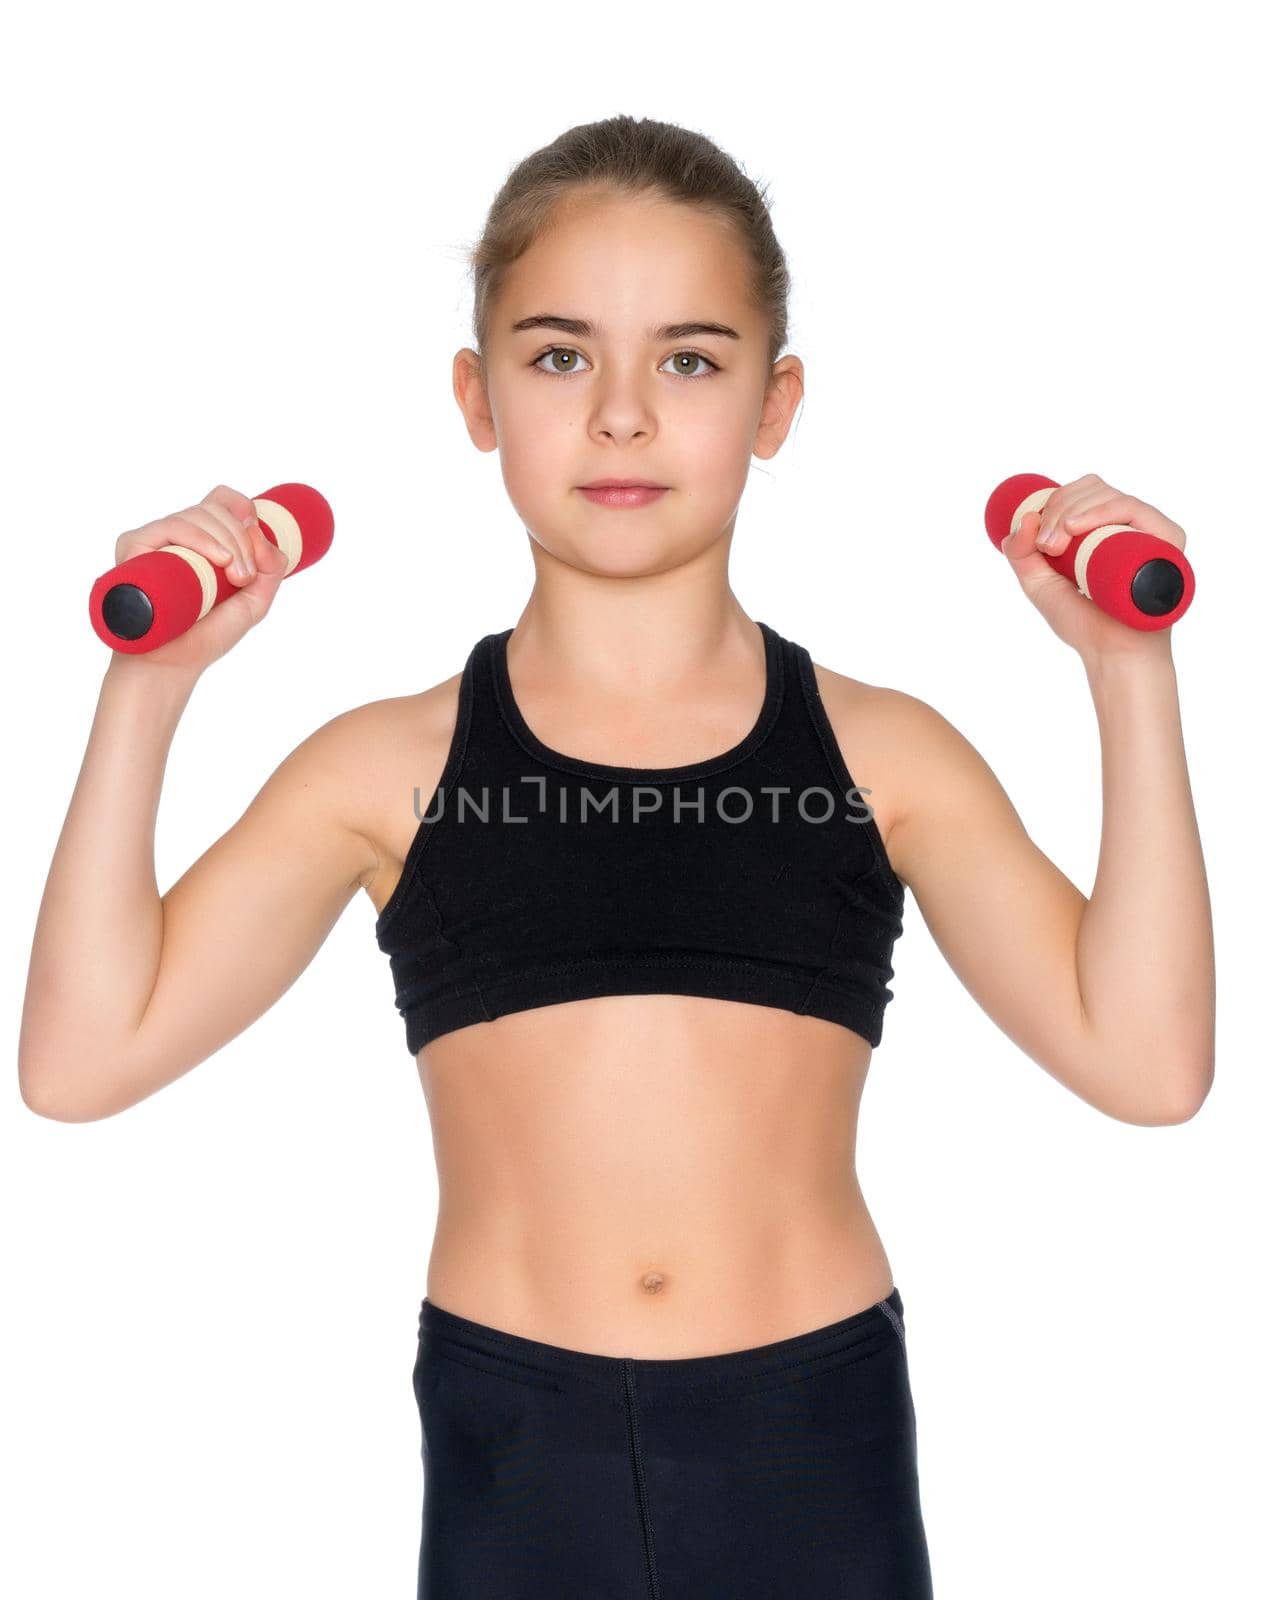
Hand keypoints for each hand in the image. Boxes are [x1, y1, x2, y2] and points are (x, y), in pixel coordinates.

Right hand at [105, 483, 290, 677]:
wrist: (172, 663)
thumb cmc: (206, 634)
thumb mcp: (253, 602)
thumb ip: (270, 570)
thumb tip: (263, 536)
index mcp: (204, 541)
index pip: (220, 501)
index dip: (240, 506)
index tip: (254, 529)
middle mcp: (178, 536)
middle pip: (216, 509)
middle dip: (241, 539)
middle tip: (244, 578)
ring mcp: (155, 539)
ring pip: (197, 515)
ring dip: (228, 543)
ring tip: (234, 578)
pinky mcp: (134, 547)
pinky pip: (171, 527)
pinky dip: (200, 539)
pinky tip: (218, 561)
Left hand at [999, 473, 1184, 663]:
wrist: (1111, 652)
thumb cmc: (1082, 622)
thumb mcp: (1039, 584)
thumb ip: (1021, 553)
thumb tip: (1024, 518)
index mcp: (1103, 529)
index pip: (1080, 493)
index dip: (1053, 502)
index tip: (1036, 538)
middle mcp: (1128, 525)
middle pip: (1092, 487)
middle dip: (1058, 507)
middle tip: (1047, 546)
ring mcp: (1148, 530)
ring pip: (1109, 494)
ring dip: (1071, 511)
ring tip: (1056, 546)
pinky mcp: (1167, 540)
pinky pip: (1134, 509)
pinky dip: (1102, 511)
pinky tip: (1076, 528)